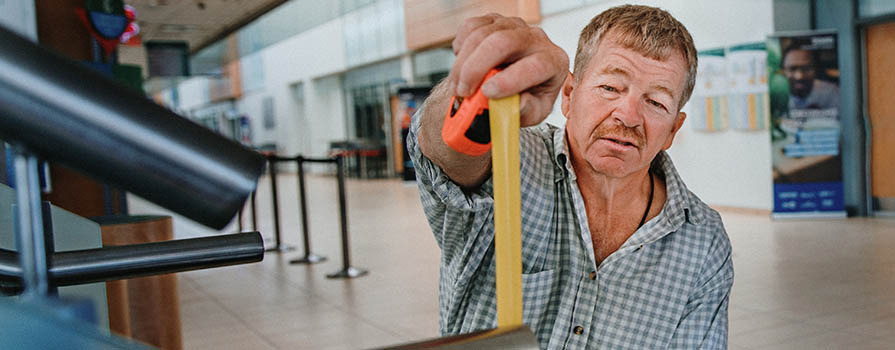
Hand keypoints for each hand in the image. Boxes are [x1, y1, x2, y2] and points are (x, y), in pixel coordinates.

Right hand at [448, 13, 568, 126]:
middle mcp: (536, 39)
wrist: (517, 84)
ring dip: (462, 64)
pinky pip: (470, 27)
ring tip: (458, 88)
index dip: (510, 80)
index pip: (536, 66)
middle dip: (476, 68)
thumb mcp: (532, 115)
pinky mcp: (494, 21)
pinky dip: (460, 47)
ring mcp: (514, 26)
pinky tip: (463, 65)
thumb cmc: (527, 98)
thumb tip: (516, 103)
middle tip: (464, 91)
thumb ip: (526, 111)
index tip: (487, 93)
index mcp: (553, 62)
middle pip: (504, 42)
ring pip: (482, 35)